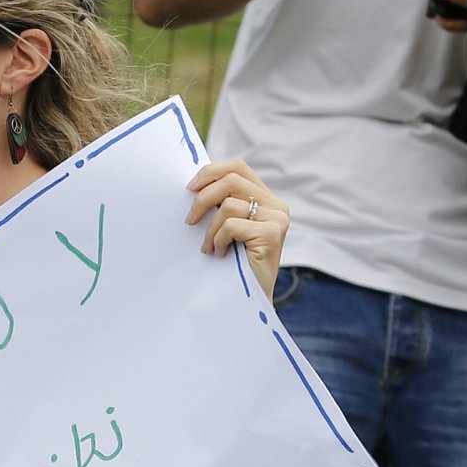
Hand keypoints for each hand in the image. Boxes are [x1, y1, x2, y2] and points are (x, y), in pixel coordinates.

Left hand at [186, 158, 291, 293]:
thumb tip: (193, 184)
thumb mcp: (228, 228)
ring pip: (228, 205)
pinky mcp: (272, 234)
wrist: (249, 299)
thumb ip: (222, 204)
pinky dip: (218, 240)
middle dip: (202, 199)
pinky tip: (220, 254)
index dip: (211, 172)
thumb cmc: (233, 264)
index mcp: (266, 198)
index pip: (238, 167)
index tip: (190, 188)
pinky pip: (231, 225)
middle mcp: (276, 205)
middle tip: (190, 221)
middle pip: (231, 180)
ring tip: (210, 248)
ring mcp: (277, 219)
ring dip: (210, 229)